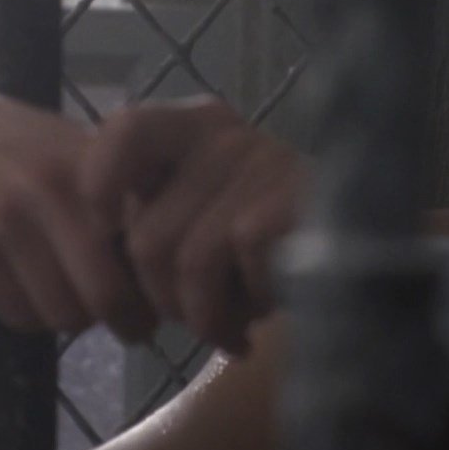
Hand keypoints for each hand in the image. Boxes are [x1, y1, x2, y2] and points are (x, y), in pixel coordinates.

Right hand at [0, 88, 155, 339]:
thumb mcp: (77, 149)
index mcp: (87, 164)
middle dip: (128, 321)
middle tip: (136, 327)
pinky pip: (18, 314)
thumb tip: (186, 252)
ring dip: (74, 319)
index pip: (145, 244)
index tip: (167, 295)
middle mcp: (45, 189)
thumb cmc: (23, 148)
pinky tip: (32, 292)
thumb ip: (128, 190)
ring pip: (61, 313)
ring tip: (77, 303)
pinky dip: (32, 316)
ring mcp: (0, 220)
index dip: (161, 281)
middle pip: (106, 294)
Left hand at [80, 97, 308, 353]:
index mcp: (191, 126)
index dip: (100, 183)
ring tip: (228, 324)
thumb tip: (91, 254)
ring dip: (204, 315)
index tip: (108, 231)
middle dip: (163, 299)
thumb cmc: (261, 245)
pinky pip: (235, 267)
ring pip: (188, 262)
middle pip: (147, 236)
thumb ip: (147, 216)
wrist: (357, 260)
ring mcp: (262, 163)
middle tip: (193, 318)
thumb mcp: (196, 216)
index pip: (124, 129)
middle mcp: (225, 133)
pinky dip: (244, 309)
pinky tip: (262, 314)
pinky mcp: (292, 201)